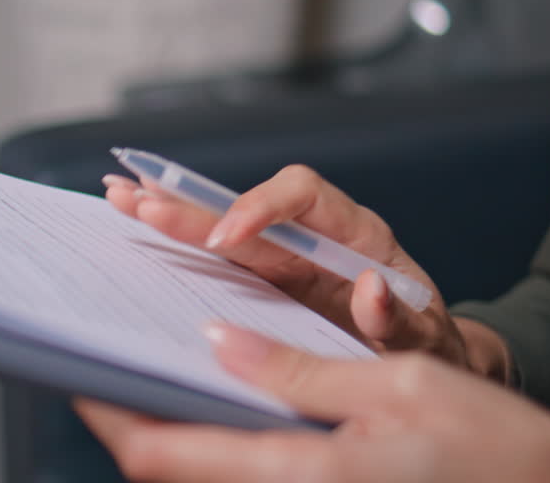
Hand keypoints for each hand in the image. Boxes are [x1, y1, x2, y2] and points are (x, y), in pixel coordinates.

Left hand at [76, 324, 549, 482]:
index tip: (75, 374)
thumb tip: (219, 347)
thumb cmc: (501, 452)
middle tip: (105, 367)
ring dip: (170, 434)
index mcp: (301, 475)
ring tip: (151, 374)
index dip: (110, 416)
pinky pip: (249, 480)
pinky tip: (221, 404)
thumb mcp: (403, 388)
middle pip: (174, 472)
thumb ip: (302, 372)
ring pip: (209, 477)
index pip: (166, 454)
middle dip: (130, 423)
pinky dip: (217, 446)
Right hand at [103, 167, 508, 378]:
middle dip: (193, 206)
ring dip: (172, 211)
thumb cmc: (430, 345)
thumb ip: (400, 319)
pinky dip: (179, 237)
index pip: (303, 194)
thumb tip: (371, 289)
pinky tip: (138, 220)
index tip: (226, 239)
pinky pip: (220, 254)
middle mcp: (315, 234)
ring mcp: (288, 256)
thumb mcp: (425, 340)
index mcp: (356, 234)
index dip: (261, 208)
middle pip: (247, 206)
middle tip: (140, 203)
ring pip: (223, 225)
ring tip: (119, 198)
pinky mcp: (267, 279)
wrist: (427, 355)